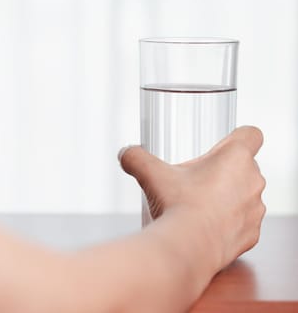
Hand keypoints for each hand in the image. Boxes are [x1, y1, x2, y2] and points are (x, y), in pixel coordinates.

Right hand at [119, 126, 265, 269]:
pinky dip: (226, 224)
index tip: (221, 148)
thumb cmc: (178, 206)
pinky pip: (241, 223)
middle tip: (195, 182)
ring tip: (198, 206)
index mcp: (235, 157)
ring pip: (244, 196)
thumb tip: (126, 154)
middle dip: (222, 172)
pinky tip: (204, 227)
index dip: (236, 138)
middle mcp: (253, 181)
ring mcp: (255, 210)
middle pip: (244, 167)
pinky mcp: (251, 234)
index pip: (251, 135)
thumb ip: (136, 157)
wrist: (187, 247)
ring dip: (226, 198)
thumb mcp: (151, 173)